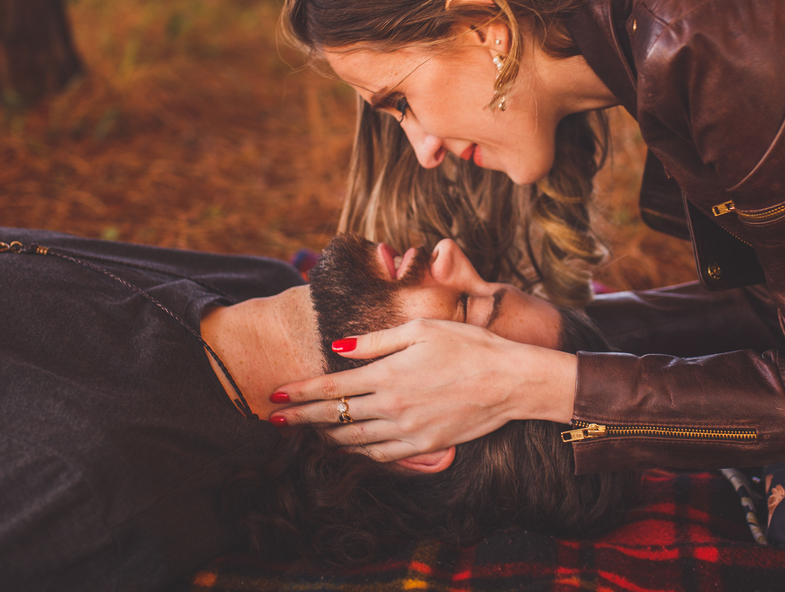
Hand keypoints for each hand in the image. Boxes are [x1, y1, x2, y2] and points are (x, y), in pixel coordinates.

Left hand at [270, 318, 577, 461]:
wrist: (509, 381)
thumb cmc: (469, 345)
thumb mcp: (422, 329)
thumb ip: (377, 341)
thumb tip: (339, 345)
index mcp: (388, 374)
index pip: (332, 386)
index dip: (301, 392)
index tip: (277, 395)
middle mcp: (393, 407)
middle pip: (335, 415)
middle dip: (302, 417)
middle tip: (275, 420)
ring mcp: (408, 430)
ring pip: (355, 439)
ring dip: (326, 437)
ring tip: (306, 434)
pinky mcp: (425, 446)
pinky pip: (382, 455)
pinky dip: (359, 452)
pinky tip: (348, 447)